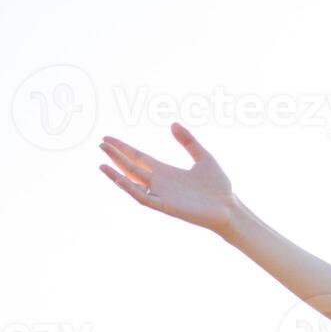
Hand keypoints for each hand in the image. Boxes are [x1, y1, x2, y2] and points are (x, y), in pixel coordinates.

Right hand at [98, 122, 237, 234]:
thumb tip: (172, 124)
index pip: (139, 158)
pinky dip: (131, 189)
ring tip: (102, 162)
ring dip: (117, 173)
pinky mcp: (166, 207)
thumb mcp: (203, 157)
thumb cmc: (219, 186)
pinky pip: (144, 198)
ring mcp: (162, 195)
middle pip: (132, 167)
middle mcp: (160, 183)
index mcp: (166, 171)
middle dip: (116, 157)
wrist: (229, 207)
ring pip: (133, 183)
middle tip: (101, 144)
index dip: (124, 148)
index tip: (108, 138)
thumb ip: (188, 141)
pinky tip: (120, 179)